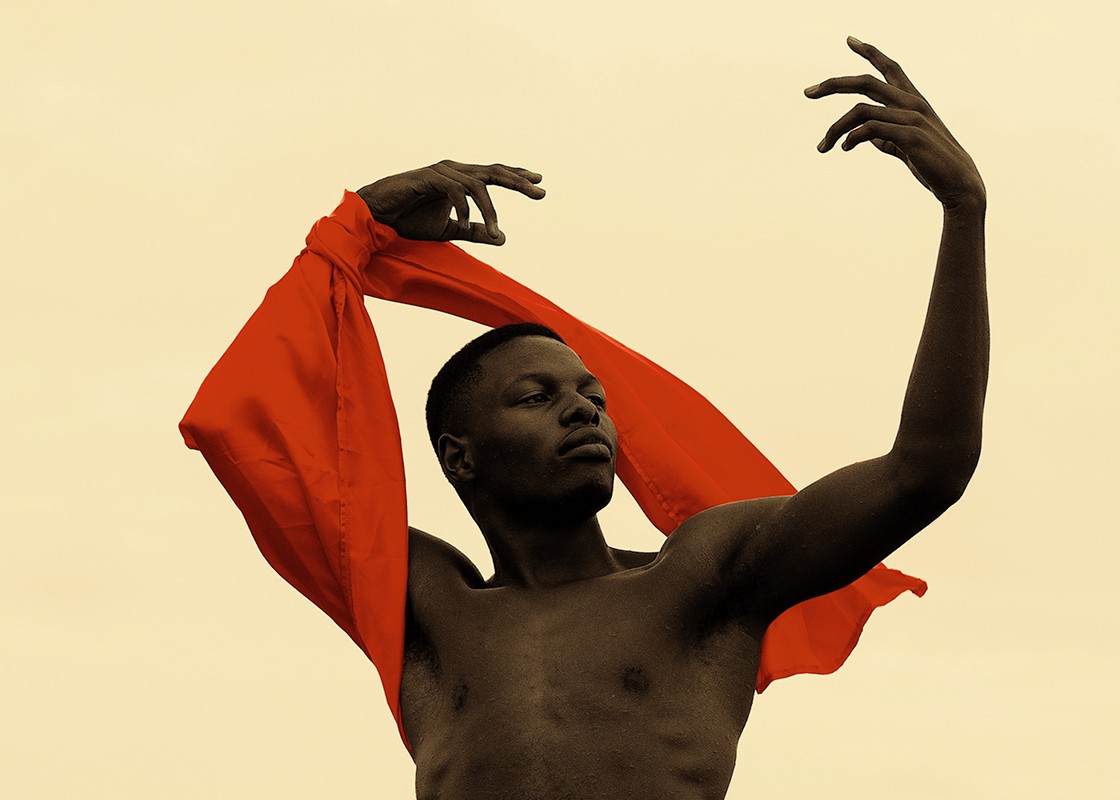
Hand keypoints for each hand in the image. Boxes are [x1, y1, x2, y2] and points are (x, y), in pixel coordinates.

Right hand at [357, 161, 545, 245]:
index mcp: (461, 179)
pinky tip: (465, 223)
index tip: (539, 182)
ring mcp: (442, 171)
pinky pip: (454, 189)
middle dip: (518, 181)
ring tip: (495, 232)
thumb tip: (503, 239)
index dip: (517, 176)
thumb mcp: (449, 230)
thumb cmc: (409, 219)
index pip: (495, 174)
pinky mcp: (428, 177)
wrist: (377, 215)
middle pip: (494, 172)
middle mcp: (455, 170)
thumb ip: (474, 232)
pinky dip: (463, 207)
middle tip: (540, 192)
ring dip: (489, 210)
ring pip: (477, 184)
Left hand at [805, 37, 985, 210]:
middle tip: (807, 92)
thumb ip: (887, 138)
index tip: (849, 40)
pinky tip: (844, 148)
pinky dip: (851, 138)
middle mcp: (912, 103)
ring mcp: (912, 118)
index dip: (870, 52)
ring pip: (860, 110)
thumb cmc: (932, 164)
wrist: (959, 183)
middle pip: (866, 82)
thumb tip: (866, 137)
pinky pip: (869, 129)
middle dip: (834, 84)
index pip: (890, 68)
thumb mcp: (905, 146)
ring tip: (822, 147)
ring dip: (835, 129)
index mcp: (913, 100)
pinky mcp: (909, 136)